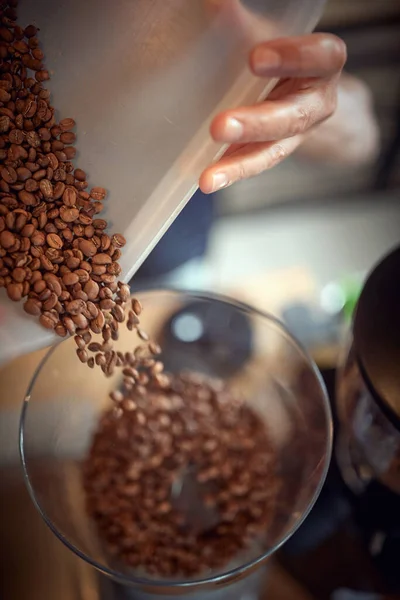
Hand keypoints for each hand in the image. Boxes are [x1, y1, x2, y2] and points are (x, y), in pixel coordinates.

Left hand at [199, 33, 346, 193]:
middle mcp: (316, 103)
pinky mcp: (275, 152)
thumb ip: (244, 26)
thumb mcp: (270, 36)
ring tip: (210, 177)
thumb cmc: (284, 56)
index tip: (255, 58)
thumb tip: (212, 3)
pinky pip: (254, 165)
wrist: (306, 90)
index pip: (321, 58)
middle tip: (221, 127)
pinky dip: (230, 172)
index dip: (293, 58)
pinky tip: (208, 180)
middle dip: (256, 124)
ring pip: (273, 151)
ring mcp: (297, 134)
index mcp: (324, 65)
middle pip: (292, 116)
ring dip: (239, 164)